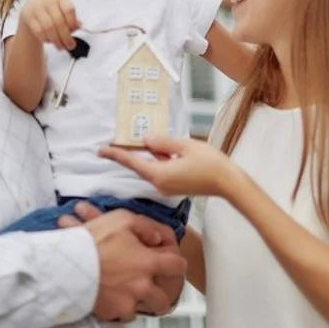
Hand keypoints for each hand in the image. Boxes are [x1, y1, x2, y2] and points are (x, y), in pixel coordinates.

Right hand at [20, 0, 79, 49]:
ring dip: (56, 40)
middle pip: (58, 21)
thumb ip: (72, 19)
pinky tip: (49, 41)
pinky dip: (45, 39)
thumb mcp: (63, 11)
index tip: (74, 32)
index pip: (68, 9)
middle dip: (66, 37)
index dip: (72, 22)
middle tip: (70, 46)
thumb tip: (79, 26)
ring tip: (61, 47)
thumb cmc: (53, 11)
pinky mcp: (28, 16)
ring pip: (48, 28)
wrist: (32, 7)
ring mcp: (36, 8)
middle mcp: (47, 1)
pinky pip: (38, 31)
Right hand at [80, 209, 186, 321]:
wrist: (66, 266)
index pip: (178, 266)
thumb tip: (157, 238)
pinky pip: (120, 315)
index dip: (176, 262)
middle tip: (150, 286)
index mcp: (148, 263)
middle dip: (160, 294)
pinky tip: (109, 295)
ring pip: (141, 310)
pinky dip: (117, 307)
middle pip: (164, 300)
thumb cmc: (93, 241)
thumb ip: (146, 226)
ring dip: (137, 302)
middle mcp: (142, 287)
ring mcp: (127, 303)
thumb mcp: (122, 219)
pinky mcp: (111, 313)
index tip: (169, 262)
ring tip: (126, 291)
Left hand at [99, 136, 240, 197]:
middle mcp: (159, 184)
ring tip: (157, 141)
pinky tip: (170, 151)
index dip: (115, 154)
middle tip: (121, 139)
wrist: (228, 183)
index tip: (100, 150)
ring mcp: (167, 188)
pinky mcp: (174, 187)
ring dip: (151, 155)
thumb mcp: (185, 146)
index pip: (131, 162)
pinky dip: (160, 161)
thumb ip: (162, 142)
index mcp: (159, 174)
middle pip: (141, 165)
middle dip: (133, 152)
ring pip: (152, 167)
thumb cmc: (210, 164)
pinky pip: (161, 171)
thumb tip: (145, 140)